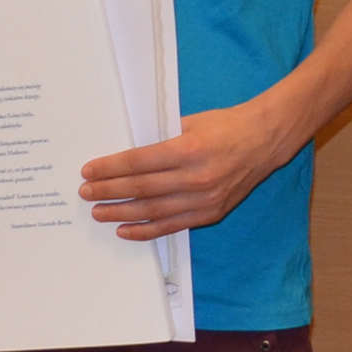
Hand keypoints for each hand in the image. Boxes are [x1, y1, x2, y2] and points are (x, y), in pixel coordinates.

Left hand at [77, 99, 296, 241]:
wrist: (265, 141)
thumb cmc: (227, 126)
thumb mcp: (191, 122)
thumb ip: (161, 138)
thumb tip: (126, 155)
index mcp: (189, 149)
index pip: (139, 162)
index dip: (110, 168)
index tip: (89, 170)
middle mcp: (196, 177)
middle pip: (141, 188)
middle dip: (108, 191)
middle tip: (86, 192)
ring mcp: (204, 199)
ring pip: (152, 211)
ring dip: (121, 213)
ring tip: (98, 212)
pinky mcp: (210, 213)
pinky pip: (171, 225)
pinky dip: (146, 230)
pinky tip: (125, 229)